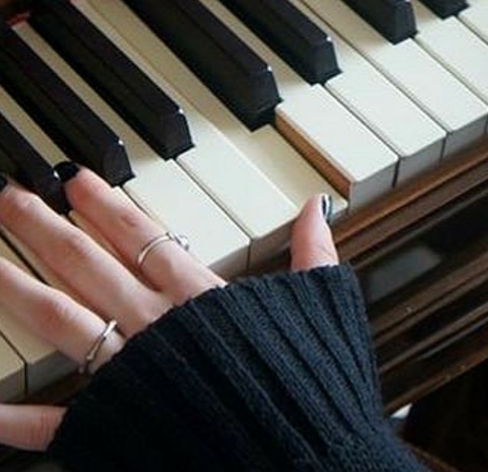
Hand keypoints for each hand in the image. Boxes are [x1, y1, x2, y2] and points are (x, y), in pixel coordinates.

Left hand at [0, 166, 336, 450]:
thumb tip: (315, 208)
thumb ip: (311, 254)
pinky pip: (55, 421)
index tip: (74, 180)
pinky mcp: (115, 427)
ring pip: (62, 321)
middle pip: (88, 266)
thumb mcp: (321, 306)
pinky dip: (16, 416)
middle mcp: (157, 326)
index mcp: (202, 297)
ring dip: (16, 288)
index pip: (142, 237)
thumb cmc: (310, 386)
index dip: (105, 205)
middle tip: (11, 198)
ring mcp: (130, 375)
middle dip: (45, 229)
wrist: (302, 459)